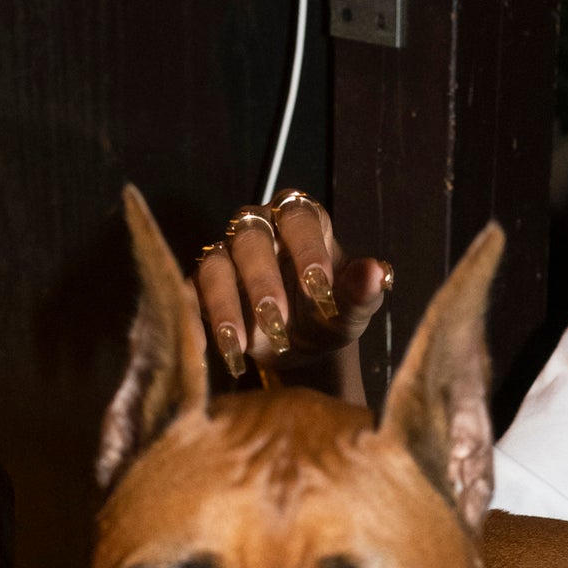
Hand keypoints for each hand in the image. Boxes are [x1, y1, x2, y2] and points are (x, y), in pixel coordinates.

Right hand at [194, 193, 390, 394]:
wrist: (302, 349)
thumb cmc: (328, 317)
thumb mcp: (351, 311)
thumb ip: (361, 292)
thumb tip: (378, 272)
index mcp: (302, 222)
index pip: (300, 218)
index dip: (307, 249)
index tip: (320, 288)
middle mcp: (260, 230)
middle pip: (251, 237)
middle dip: (262, 280)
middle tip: (276, 320)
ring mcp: (227, 256)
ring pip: (215, 265)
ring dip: (225, 305)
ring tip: (240, 345)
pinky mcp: (201, 287)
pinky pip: (189, 295)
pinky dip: (195, 321)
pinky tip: (207, 350)